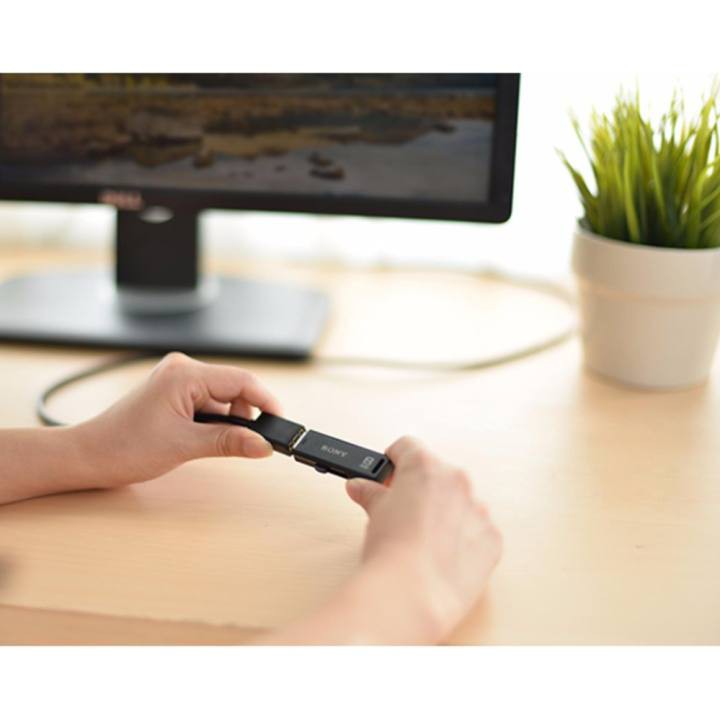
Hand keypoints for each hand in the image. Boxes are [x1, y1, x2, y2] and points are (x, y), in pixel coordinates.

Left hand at [73, 352, 281, 487]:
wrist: (89, 457)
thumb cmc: (124, 446)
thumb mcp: (185, 446)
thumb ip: (230, 442)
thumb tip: (263, 445)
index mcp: (185, 373)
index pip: (241, 381)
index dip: (265, 402)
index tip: (280, 423)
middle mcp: (182, 370)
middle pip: (234, 388)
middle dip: (243, 416)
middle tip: (245, 443)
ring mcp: (177, 381)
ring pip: (222, 398)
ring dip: (226, 421)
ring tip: (208, 443)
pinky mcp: (174, 394)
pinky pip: (208, 404)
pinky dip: (213, 422)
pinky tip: (199, 438)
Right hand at [345, 436, 501, 639]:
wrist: (412, 595)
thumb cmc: (392, 552)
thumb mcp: (373, 514)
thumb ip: (371, 493)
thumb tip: (361, 487)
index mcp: (426, 467)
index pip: (407, 447)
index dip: (394, 462)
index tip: (388, 479)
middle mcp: (457, 481)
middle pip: (436, 474)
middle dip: (419, 491)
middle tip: (400, 515)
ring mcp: (478, 509)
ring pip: (459, 502)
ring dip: (444, 514)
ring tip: (422, 541)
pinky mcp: (492, 538)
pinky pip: (477, 530)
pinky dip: (463, 539)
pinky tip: (443, 557)